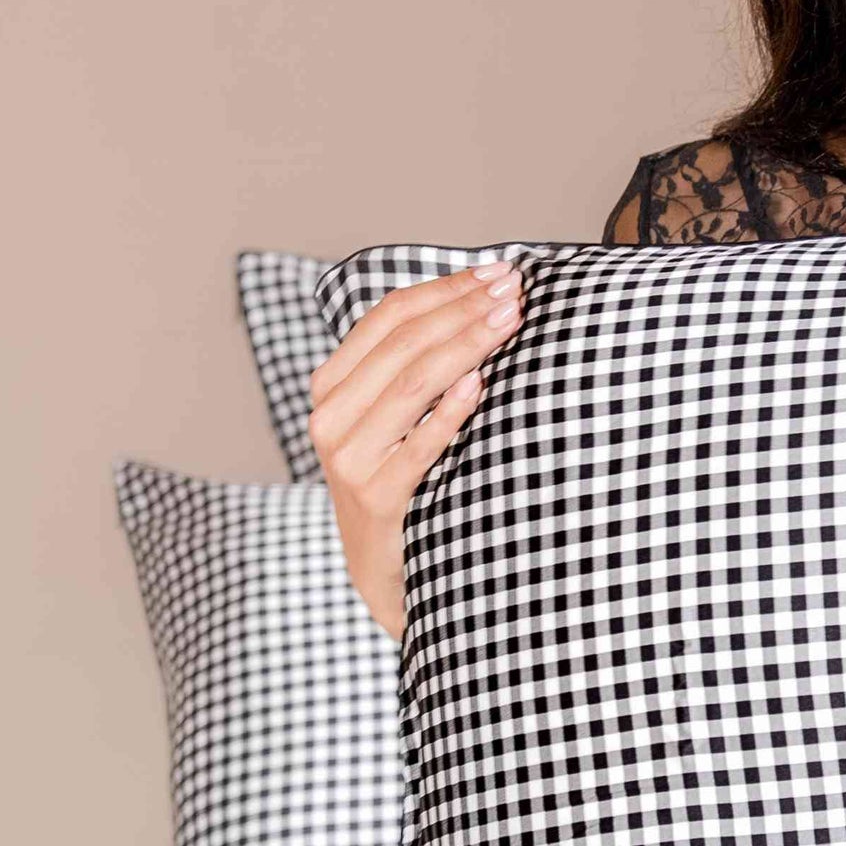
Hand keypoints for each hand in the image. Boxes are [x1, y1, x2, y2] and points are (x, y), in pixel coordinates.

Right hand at [307, 260, 525, 640]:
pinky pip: (419, 445)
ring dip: (466, 344)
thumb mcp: (397, 421)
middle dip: (463, 308)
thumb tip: (482, 298)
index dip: (443, 287)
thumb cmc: (404, 484)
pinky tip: (482, 383)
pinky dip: (451, 410)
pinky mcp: (376, 499)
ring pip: (411, 383)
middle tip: (515, 288)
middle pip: (402, 343)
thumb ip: (416, 366)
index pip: (387, 317)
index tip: (497, 271)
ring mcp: (347, 460)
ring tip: (511, 320)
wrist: (388, 575)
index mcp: (332, 387)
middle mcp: (330, 417)